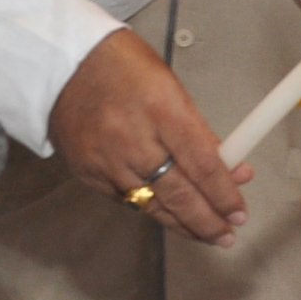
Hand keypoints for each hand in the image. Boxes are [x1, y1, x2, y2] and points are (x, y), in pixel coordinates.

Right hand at [47, 28, 250, 246]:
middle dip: (207, 221)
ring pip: (152, 206)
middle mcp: (132, 140)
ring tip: (205, 234)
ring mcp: (107, 160)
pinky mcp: (88, 173)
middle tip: (227, 235)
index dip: (224, 195)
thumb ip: (199, 132)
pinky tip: (169, 214)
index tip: (239, 212)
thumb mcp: (170, 86)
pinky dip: (150, 208)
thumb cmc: (122, 66)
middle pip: (178, 194)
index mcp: (161, 109)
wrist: (62, 64)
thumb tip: (231, 168)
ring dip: (182, 224)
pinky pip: (127, 199)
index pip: (202, 165)